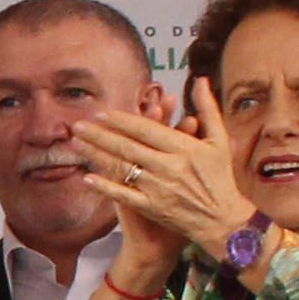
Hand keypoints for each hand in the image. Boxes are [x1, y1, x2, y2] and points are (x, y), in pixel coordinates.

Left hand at [71, 85, 248, 259]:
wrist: (223, 220)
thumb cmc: (220, 177)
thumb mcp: (219, 141)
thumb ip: (207, 108)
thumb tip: (200, 79)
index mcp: (184, 148)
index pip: (145, 130)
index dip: (121, 120)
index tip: (101, 113)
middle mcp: (169, 167)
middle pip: (127, 147)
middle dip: (99, 135)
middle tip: (77, 125)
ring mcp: (158, 188)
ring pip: (122, 168)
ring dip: (96, 155)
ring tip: (76, 144)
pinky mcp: (152, 208)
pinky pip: (124, 195)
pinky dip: (105, 186)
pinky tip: (87, 177)